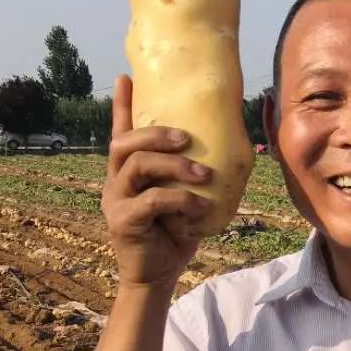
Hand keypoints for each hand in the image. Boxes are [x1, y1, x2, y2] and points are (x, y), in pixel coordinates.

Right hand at [102, 76, 209, 289]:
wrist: (158, 274)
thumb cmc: (175, 231)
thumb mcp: (185, 196)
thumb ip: (193, 174)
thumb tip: (234, 146)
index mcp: (129, 170)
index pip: (121, 131)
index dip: (122, 105)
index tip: (126, 76)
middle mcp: (116, 180)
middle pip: (124, 143)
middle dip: (156, 133)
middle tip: (186, 137)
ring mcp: (116, 200)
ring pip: (137, 166)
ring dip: (174, 165)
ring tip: (204, 173)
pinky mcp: (123, 221)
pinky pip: (151, 201)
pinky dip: (180, 199)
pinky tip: (200, 205)